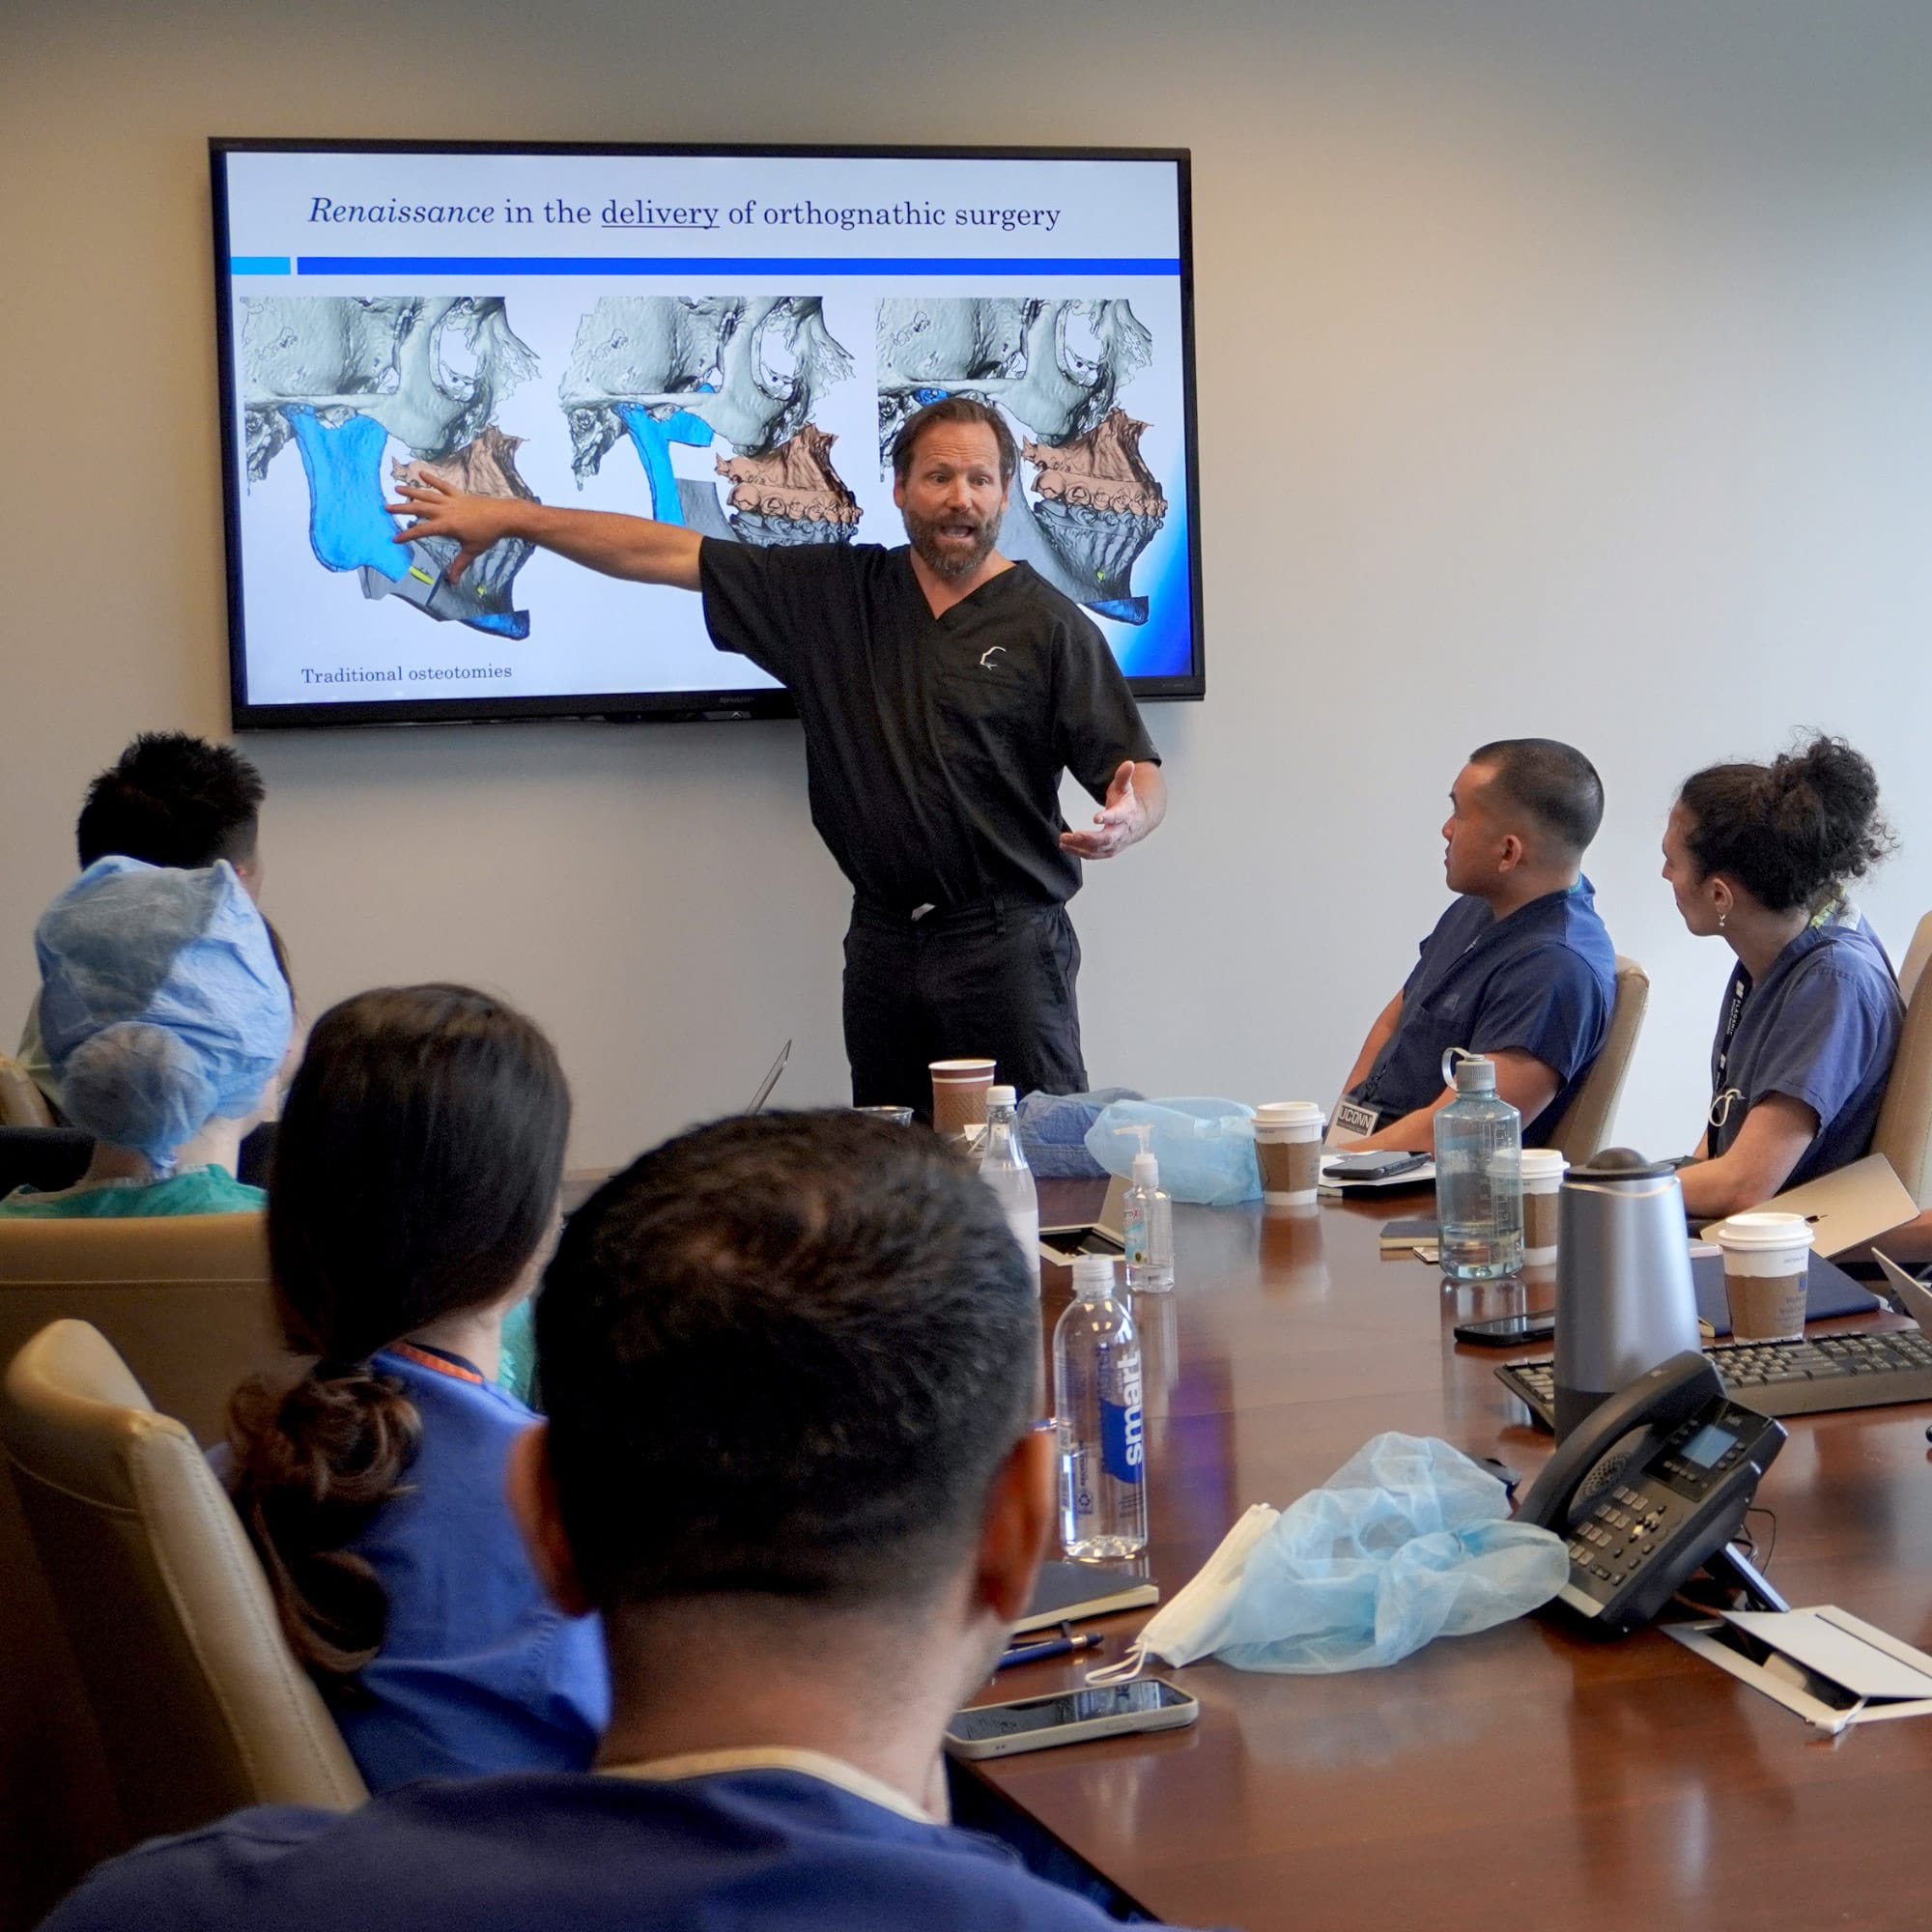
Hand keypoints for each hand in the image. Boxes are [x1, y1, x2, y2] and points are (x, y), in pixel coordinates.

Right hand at [384, 470, 519, 584]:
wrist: (503, 516)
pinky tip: (421, 472)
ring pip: (427, 494)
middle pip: (419, 508)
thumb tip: (453, 581)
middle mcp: (445, 510)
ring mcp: (451, 500)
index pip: (422, 531)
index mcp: (446, 525)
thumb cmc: (487, 534)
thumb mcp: (472, 551)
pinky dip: (432, 478)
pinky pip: (442, 485)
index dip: (407, 535)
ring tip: (397, 488)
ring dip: (411, 491)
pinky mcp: (459, 494)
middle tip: (386, 507)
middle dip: (402, 508)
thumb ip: (459, 564)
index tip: (395, 538)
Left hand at [1060, 761, 1145, 859]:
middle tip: (1073, 835)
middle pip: (1107, 839)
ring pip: (1098, 849)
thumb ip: (1123, 776)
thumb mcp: (1125, 788)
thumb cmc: (1128, 804)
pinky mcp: (1108, 850)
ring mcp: (1115, 843)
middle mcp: (1121, 832)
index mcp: (1126, 814)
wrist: (1139, 821)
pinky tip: (1066, 847)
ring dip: (1080, 847)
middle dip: (1089, 839)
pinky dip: (1079, 852)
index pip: (1118, 817)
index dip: (1108, 817)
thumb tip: (1128, 763)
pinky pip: (1093, 855)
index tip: (1096, 818)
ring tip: (1063, 840)